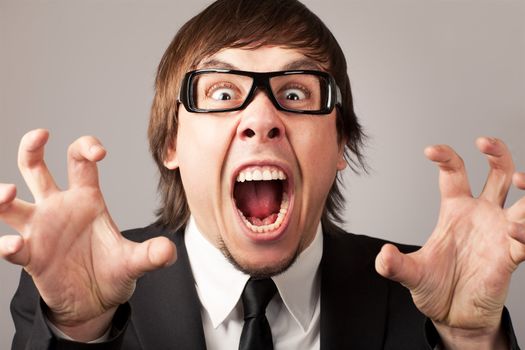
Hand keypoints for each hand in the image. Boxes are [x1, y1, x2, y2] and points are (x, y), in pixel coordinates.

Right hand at [0, 129, 175, 340]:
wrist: (94, 302)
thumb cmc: (112, 272)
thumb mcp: (134, 262)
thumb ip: (150, 255)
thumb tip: (169, 252)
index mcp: (86, 198)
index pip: (79, 162)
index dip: (86, 147)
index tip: (99, 153)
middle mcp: (58, 207)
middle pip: (35, 168)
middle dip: (31, 147)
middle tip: (39, 135)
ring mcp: (40, 230)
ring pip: (11, 204)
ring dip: (2, 195)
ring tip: (7, 193)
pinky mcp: (30, 256)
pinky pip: (12, 247)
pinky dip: (8, 245)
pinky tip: (14, 245)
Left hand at [375, 137, 524, 347]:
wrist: (454, 317)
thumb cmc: (436, 288)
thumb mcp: (411, 274)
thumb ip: (395, 265)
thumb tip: (383, 256)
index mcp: (455, 209)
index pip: (455, 173)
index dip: (447, 157)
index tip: (430, 151)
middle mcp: (481, 214)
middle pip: (497, 173)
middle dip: (497, 153)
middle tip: (485, 142)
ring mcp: (499, 232)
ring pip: (524, 201)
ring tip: (522, 180)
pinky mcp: (511, 255)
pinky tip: (515, 230)